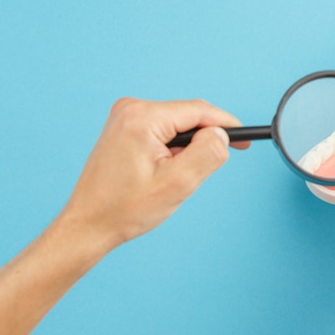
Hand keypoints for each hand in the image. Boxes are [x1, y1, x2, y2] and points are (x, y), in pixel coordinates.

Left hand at [0, 98, 247, 334]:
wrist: (88, 225)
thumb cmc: (123, 209)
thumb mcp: (177, 185)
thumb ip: (207, 154)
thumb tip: (222, 135)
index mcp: (143, 117)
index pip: (199, 111)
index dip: (227, 124)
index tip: (246, 139)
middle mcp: (131, 109)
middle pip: (187, 116)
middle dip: (204, 140)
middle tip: (211, 169)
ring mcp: (124, 118)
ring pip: (175, 126)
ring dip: (187, 148)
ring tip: (176, 179)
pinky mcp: (122, 129)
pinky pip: (161, 131)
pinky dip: (172, 149)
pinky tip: (164, 173)